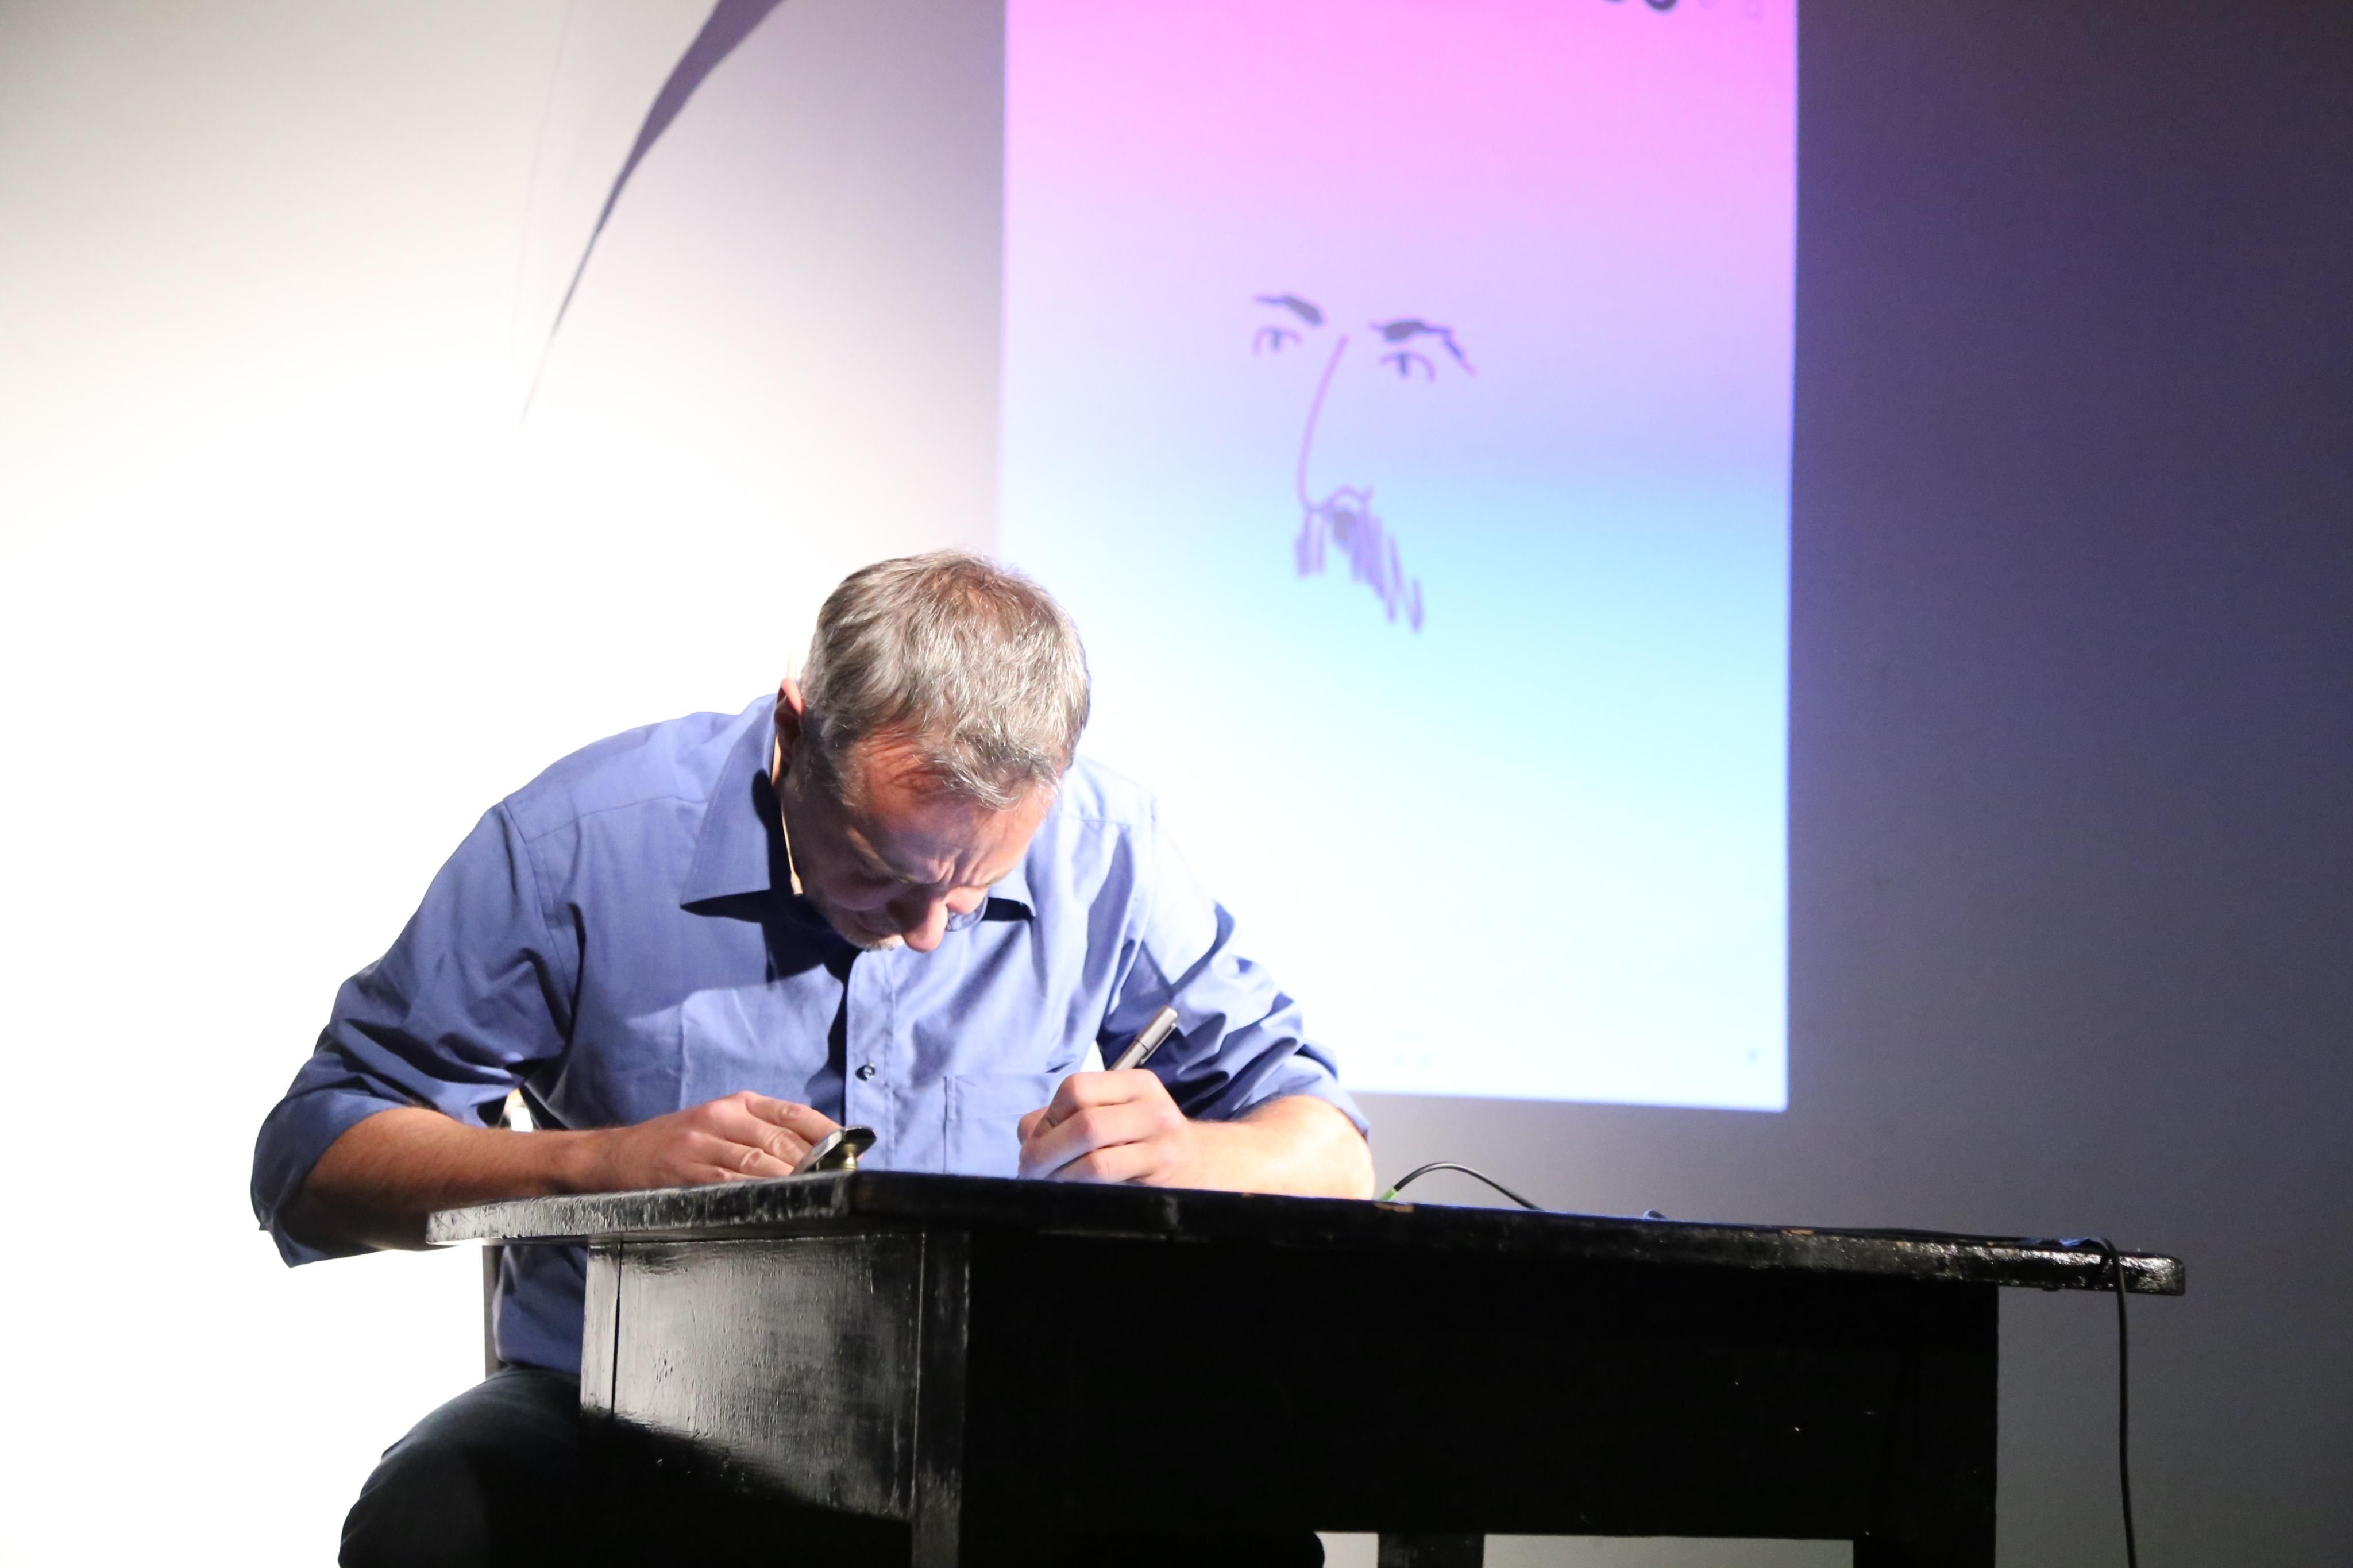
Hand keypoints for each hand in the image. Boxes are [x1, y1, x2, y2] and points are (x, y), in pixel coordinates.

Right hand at [582, 1091, 839, 1190]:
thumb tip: (817, 1153)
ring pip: (758, 1162)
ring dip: (790, 1181)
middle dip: (814, 1163)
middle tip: (837, 1182)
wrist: (618, 1155)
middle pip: (780, 1140)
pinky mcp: (685, 1170)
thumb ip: (762, 1132)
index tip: (851, 1151)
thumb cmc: (680, 1143)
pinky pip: (728, 1183)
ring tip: (815, 1195)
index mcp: (737, 1104)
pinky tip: (774, 1204)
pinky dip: (755, 1194)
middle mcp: (722, 1117)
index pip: (793, 1113)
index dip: (826, 1132)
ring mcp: (701, 1143)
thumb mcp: (721, 1124)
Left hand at [1017, 1070, 1196, 1184]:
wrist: (1200, 1165)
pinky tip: (1071, 1192)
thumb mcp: (1115, 1113)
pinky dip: (1079, 1190)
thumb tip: (1029, 1136)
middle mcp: (1152, 1109)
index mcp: (1135, 1083)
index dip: (1047, 1119)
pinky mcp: (1160, 1180)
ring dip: (1059, 1177)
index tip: (1035, 1141)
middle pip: (1084, 1124)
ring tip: (1047, 1184)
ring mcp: (1161, 1146)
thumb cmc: (1143, 1138)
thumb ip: (1065, 1116)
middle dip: (1045, 1152)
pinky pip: (1108, 1185)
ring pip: (1095, 1161)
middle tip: (1029, 1170)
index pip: (1076, 1089)